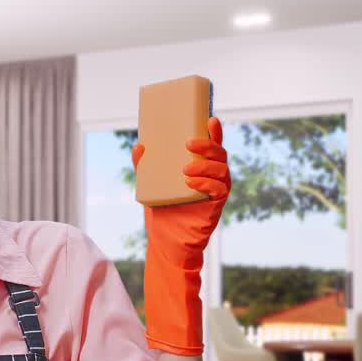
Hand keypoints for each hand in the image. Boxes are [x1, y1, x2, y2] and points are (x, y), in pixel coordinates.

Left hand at [131, 116, 230, 354]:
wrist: (165, 242)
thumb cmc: (161, 211)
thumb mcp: (149, 184)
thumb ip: (144, 166)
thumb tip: (138, 145)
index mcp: (200, 168)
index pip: (212, 146)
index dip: (215, 131)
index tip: (210, 117)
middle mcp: (213, 178)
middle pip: (220, 155)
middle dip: (209, 145)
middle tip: (188, 142)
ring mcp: (216, 192)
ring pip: (222, 171)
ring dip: (206, 166)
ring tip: (186, 168)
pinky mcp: (215, 208)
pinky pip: (219, 191)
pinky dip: (206, 184)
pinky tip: (192, 181)